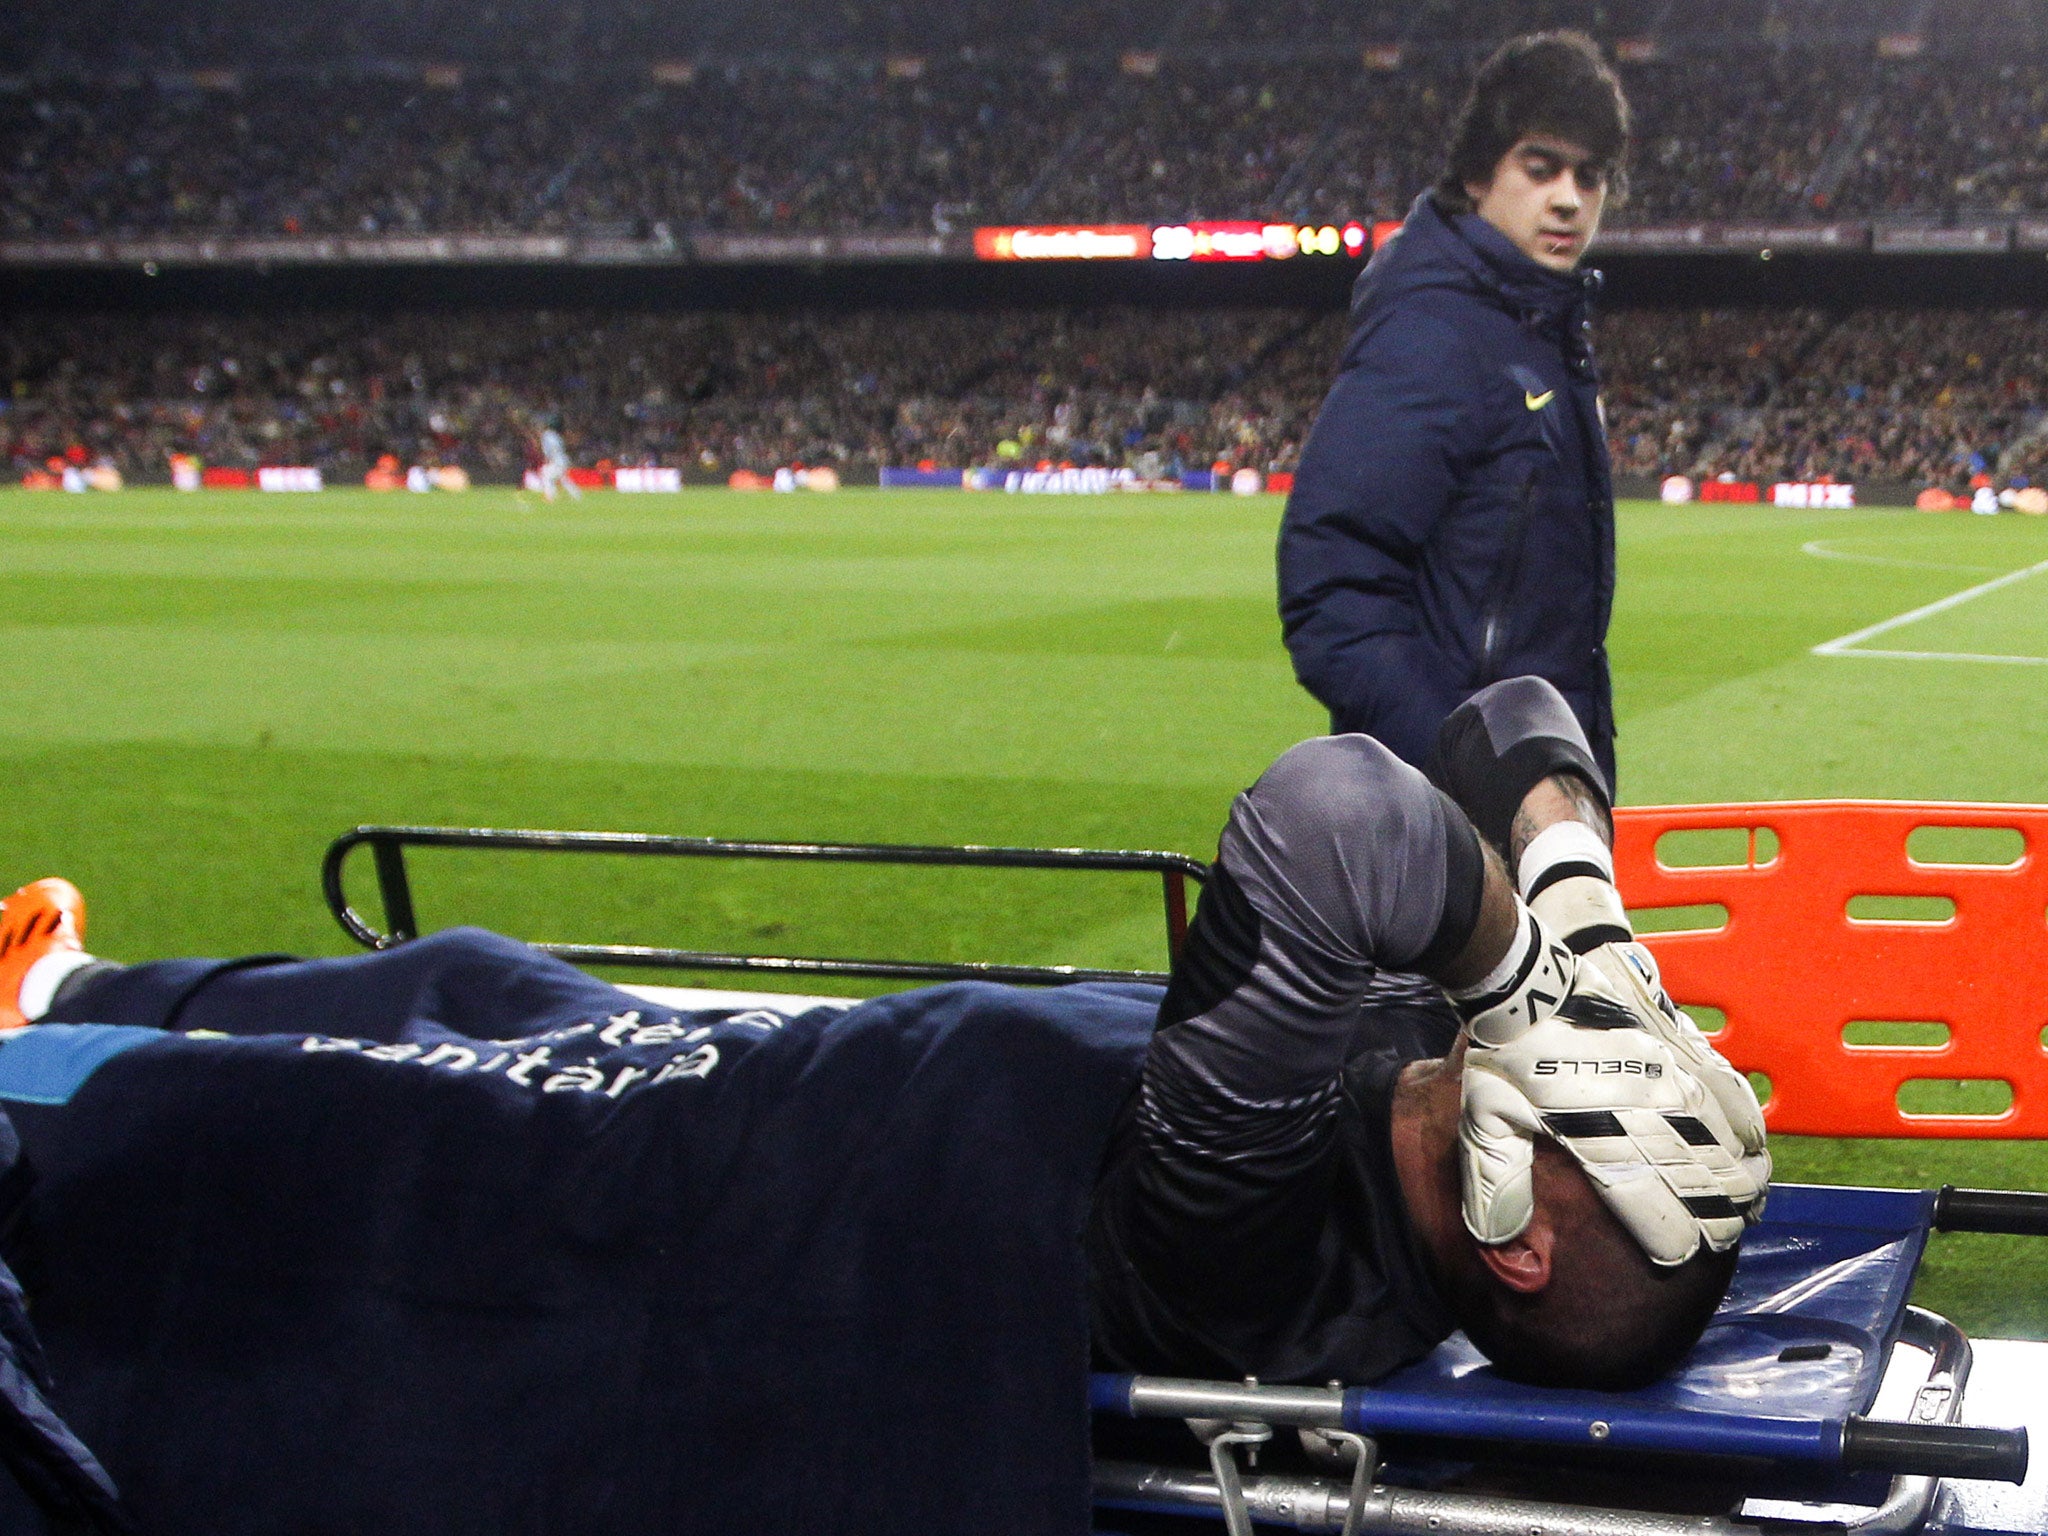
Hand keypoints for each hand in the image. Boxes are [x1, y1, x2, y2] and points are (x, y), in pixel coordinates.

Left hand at [1456, 905, 1768, 1265]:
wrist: (1530, 979)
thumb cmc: (1506, 1055)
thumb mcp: (1486, 1121)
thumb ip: (1498, 1186)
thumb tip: (1503, 1247)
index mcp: (1610, 1141)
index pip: (1664, 1217)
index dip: (1674, 1246)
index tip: (1674, 1258)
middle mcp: (1659, 1115)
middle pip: (1715, 1187)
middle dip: (1721, 1221)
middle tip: (1716, 1238)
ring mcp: (1681, 1078)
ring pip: (1738, 1145)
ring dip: (1743, 1179)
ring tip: (1741, 1202)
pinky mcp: (1688, 1047)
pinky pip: (1737, 1096)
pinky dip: (1749, 1129)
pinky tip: (1748, 1145)